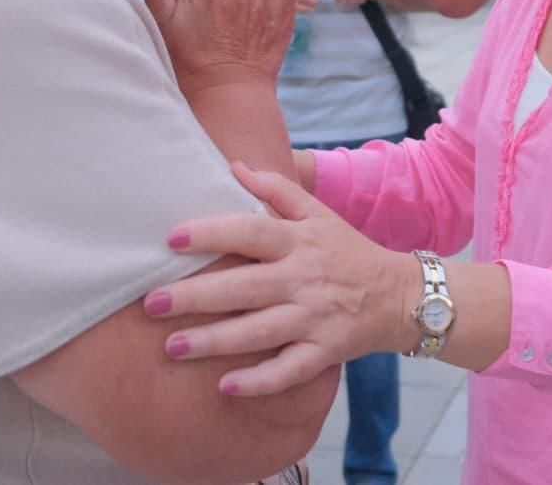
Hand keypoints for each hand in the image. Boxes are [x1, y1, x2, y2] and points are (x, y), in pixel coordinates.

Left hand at [146, 162, 414, 396]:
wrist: (399, 296)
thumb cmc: (347, 252)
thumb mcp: (319, 214)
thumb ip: (277, 190)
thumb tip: (234, 165)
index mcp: (300, 241)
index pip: (251, 232)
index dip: (212, 233)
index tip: (171, 239)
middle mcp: (304, 279)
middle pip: (245, 287)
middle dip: (196, 297)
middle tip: (152, 304)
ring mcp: (315, 318)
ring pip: (259, 332)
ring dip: (215, 341)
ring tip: (172, 347)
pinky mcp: (325, 352)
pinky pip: (290, 370)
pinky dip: (260, 381)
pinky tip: (226, 386)